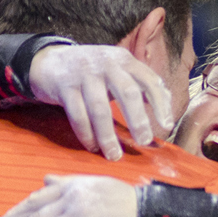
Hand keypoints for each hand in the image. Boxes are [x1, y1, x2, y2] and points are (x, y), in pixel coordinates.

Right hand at [29, 45, 173, 160]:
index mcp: (125, 61)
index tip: (166, 126)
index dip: (160, 103)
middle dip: (138, 120)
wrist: (51, 61)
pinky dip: (86, 134)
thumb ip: (141, 86)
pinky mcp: (65, 86)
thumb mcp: (118, 71)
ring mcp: (84, 74)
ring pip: (100, 108)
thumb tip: (166, 110)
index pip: (149, 80)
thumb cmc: (93, 73)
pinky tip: (93, 147)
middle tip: (144, 142)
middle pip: (127, 92)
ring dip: (108, 135)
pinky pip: (78, 115)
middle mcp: (106, 64)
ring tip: (114, 155)